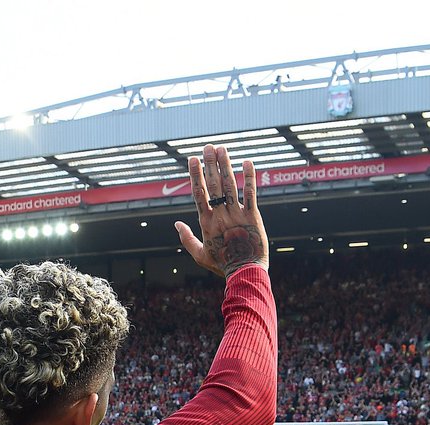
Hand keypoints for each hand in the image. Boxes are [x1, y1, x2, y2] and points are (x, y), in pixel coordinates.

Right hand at [176, 144, 268, 277]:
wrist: (245, 272)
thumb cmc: (222, 265)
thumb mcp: (199, 255)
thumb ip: (187, 239)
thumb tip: (176, 224)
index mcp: (206, 222)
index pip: (199, 193)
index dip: (195, 174)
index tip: (193, 159)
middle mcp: (220, 215)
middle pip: (213, 185)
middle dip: (210, 164)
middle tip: (208, 147)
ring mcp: (237, 214)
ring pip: (230, 185)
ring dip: (225, 165)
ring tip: (222, 149)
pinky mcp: (253, 216)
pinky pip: (251, 194)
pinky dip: (249, 177)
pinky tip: (247, 162)